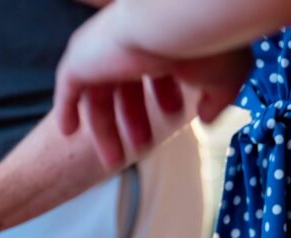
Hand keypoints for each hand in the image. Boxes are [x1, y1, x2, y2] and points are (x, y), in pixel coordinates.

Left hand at [54, 7, 249, 168]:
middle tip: (141, 147)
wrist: (173, 22)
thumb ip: (217, 96)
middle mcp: (131, 41)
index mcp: (163, 37)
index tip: (173, 115)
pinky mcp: (79, 60)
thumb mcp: (223, 74)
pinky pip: (67, 90)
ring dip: (105, 130)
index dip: (164, 93)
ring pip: (98, 96)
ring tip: (114, 161)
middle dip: (134, 121)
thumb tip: (209, 118)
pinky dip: (67, 109)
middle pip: (126, 88)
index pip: (158, 68)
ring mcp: (102, 50)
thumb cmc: (204, 42)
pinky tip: (68, 132)